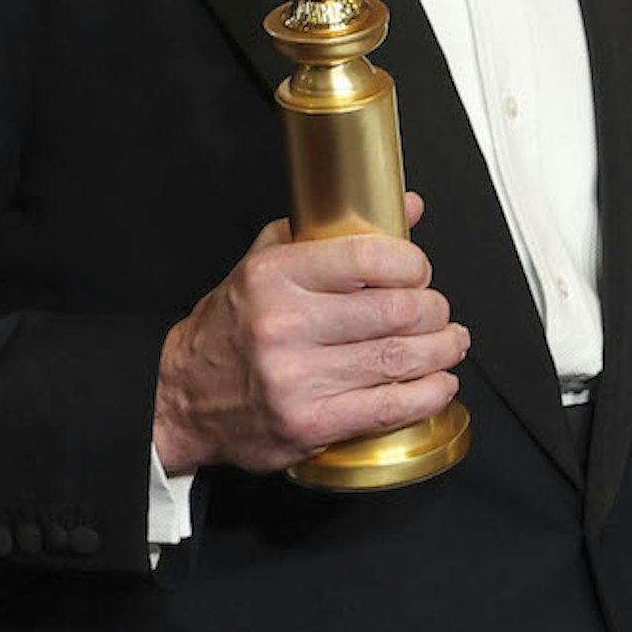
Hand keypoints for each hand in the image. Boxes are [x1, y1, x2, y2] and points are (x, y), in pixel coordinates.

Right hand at [153, 199, 469, 475]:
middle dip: (434, 309)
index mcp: (274, 276)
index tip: (420, 271)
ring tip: (450, 342)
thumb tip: (406, 207)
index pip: (368, 257)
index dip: (412, 263)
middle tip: (439, 312)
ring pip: (399, 358)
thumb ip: (333, 235)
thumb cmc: (232, 329)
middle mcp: (283, 324)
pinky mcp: (308, 425)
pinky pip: (389, 407)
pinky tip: (440, 383)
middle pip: (395, 309)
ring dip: (442, 349)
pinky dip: (427, 394)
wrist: (181, 398)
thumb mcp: (266, 263)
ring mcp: (296, 379)